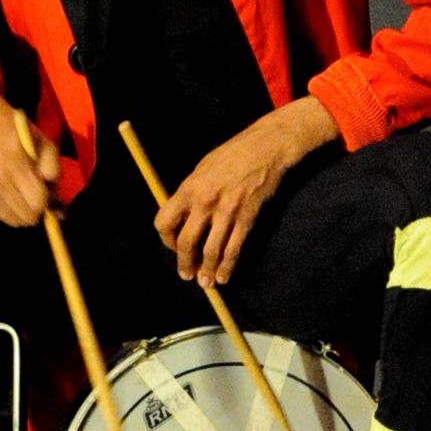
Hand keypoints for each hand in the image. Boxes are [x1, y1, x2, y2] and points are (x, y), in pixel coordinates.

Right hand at [0, 76, 60, 227]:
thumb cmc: (17, 130)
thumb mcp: (44, 142)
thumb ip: (54, 171)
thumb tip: (58, 206)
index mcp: (15, 162)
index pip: (37, 202)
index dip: (49, 204)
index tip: (52, 196)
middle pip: (27, 217)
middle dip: (39, 210)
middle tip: (40, 195)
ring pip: (15, 221)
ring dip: (26, 212)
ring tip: (26, 194)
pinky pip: (3, 217)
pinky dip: (12, 211)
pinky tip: (13, 194)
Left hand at [156, 97, 339, 288]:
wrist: (265, 148)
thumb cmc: (232, 155)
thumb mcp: (202, 169)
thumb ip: (190, 194)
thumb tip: (181, 217)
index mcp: (188, 188)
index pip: (165, 222)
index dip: (166, 240)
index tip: (174, 246)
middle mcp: (204, 202)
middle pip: (186, 242)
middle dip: (185, 263)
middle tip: (187, 274)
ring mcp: (227, 211)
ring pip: (211, 251)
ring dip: (206, 271)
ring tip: (206, 283)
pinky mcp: (247, 218)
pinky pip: (234, 248)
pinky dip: (228, 266)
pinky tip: (224, 276)